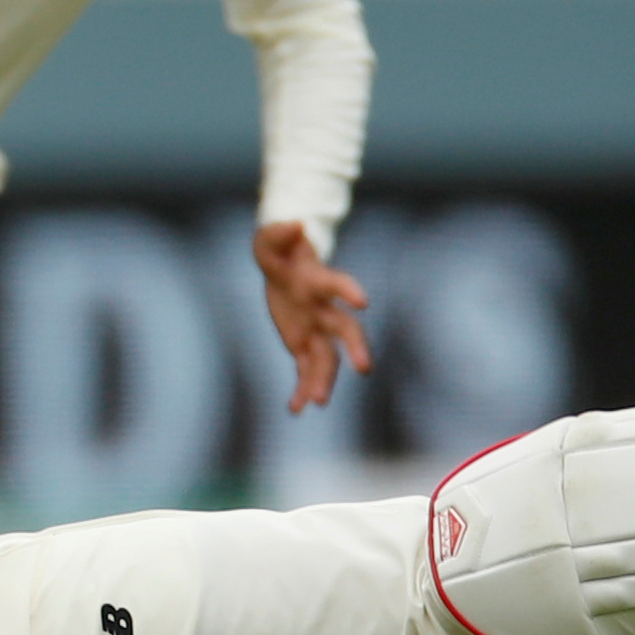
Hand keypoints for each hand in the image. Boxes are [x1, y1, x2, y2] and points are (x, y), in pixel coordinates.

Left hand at [256, 220, 371, 413]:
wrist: (284, 266)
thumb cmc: (280, 251)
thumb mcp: (270, 239)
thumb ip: (277, 234)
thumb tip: (294, 225)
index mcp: (316, 281)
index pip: (336, 284)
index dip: (348, 290)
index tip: (362, 301)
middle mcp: (322, 308)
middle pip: (345, 329)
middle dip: (355, 348)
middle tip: (365, 368)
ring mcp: (314, 328)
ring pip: (326, 357)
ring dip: (324, 379)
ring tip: (318, 402)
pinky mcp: (302, 343)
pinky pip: (305, 369)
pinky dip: (302, 389)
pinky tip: (296, 409)